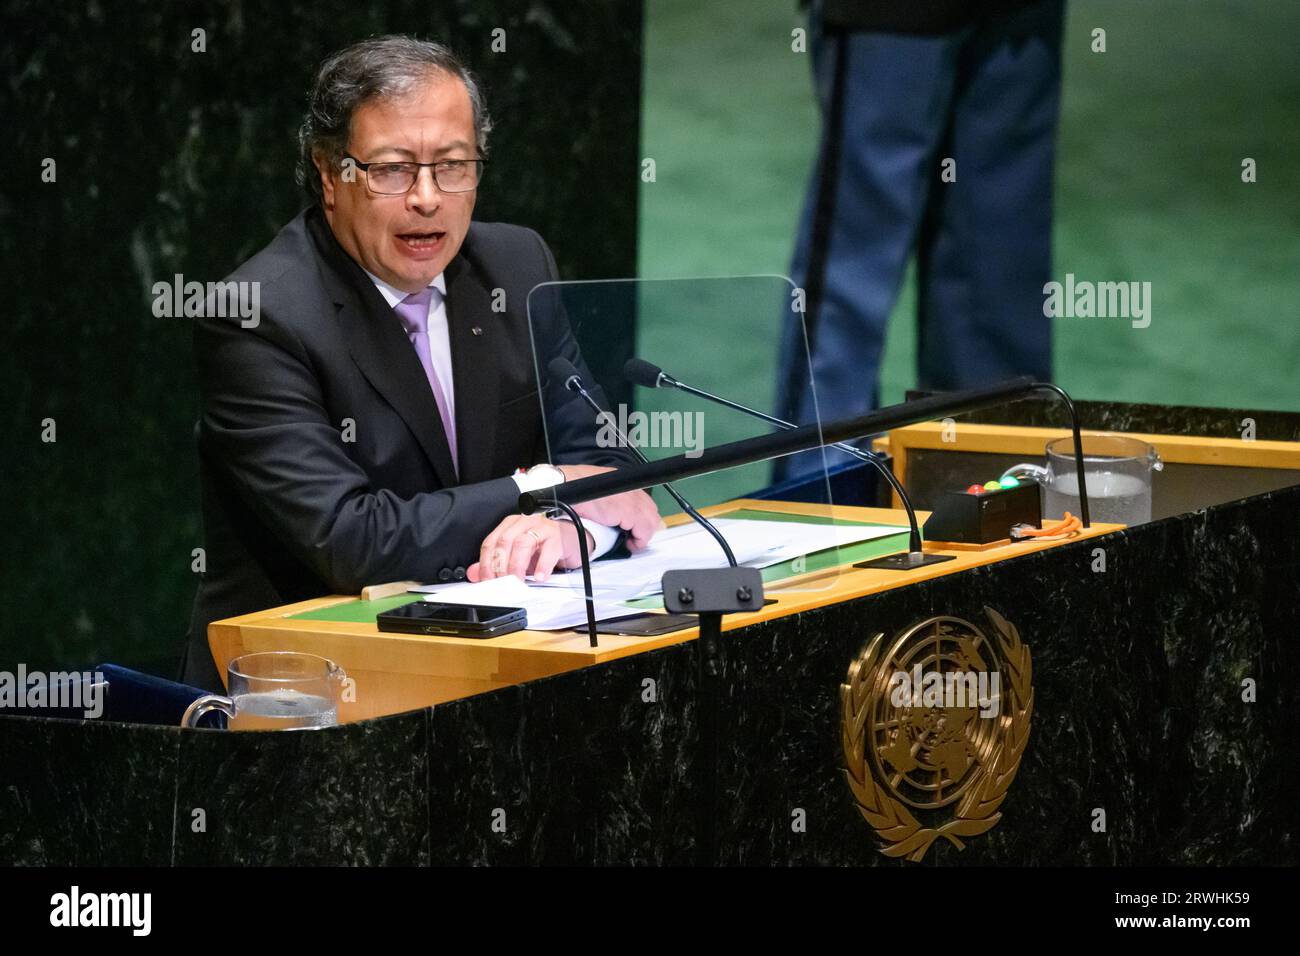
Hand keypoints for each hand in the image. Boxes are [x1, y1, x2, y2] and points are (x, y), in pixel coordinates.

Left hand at [467, 514, 591, 582]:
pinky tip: (539, 576)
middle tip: (502, 584)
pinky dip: (542, 566)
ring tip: (518, 582)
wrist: (571, 541)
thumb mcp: (517, 557)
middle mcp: (523, 523)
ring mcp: (541, 528)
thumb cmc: (544, 547)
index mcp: (510, 526)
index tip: (487, 581)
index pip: (490, 542)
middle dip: (500, 566)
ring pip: (522, 544)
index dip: (486, 564)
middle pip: (504, 542)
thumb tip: (475, 574)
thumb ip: (495, 564)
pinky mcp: (557, 536)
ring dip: (517, 566)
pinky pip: (548, 551)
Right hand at [557, 464, 663, 551]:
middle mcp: (627, 485)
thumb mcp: (588, 490)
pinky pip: (645, 529)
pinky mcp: (629, 510)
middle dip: (644, 525)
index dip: (639, 515)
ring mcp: (630, 497)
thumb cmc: (567, 488)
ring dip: (642, 533)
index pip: (639, 498)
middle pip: (649, 508)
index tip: (635, 527)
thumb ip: (601, 499)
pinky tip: (631, 544)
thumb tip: (604, 514)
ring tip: (631, 542)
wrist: (561, 486)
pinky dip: (639, 540)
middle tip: (633, 536)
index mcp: (617, 479)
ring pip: (650, 519)